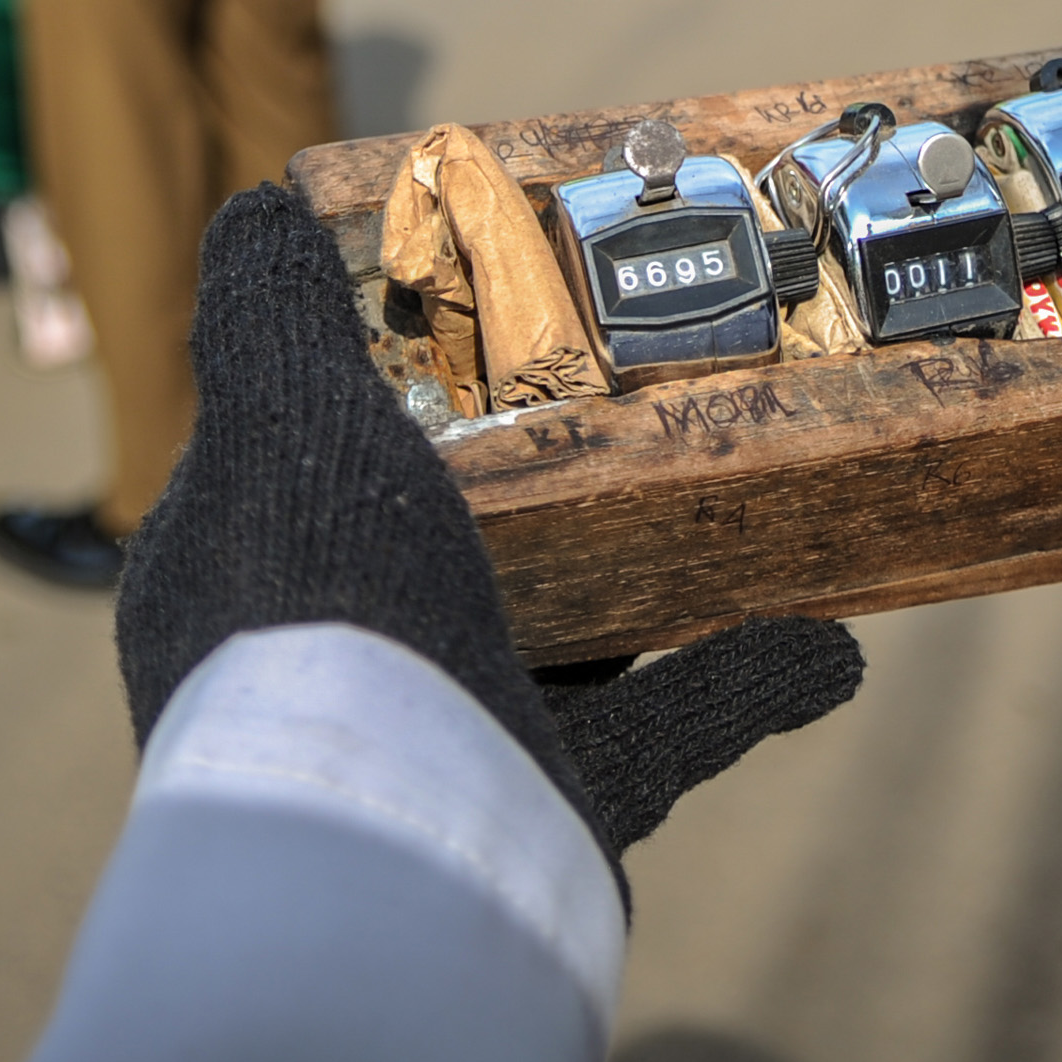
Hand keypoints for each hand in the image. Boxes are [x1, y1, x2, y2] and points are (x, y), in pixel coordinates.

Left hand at [119, 189, 866, 880]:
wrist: (388, 857)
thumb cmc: (313, 610)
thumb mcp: (276, 412)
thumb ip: (265, 313)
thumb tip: (255, 204)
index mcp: (232, 579)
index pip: (287, 459)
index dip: (365, 386)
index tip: (467, 322)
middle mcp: (330, 664)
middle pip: (433, 545)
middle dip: (522, 480)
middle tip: (620, 396)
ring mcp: (442, 744)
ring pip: (550, 639)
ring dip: (639, 577)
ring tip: (726, 499)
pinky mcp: (553, 816)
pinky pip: (665, 729)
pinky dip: (746, 683)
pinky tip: (829, 649)